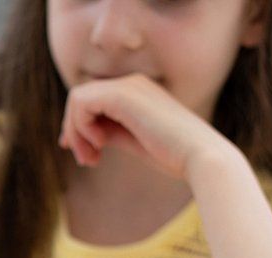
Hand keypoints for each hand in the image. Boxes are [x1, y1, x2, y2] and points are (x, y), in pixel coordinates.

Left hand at [58, 73, 233, 180]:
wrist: (197, 155)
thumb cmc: (171, 154)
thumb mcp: (132, 141)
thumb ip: (109, 132)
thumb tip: (81, 135)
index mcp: (136, 92)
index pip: (92, 101)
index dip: (77, 128)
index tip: (84, 156)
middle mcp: (131, 83)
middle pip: (80, 98)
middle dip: (74, 132)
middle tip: (86, 161)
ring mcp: (128, 86)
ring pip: (77, 99)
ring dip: (76, 133)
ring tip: (91, 158)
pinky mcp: (123, 95)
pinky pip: (81, 103)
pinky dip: (81, 128)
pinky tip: (100, 145)